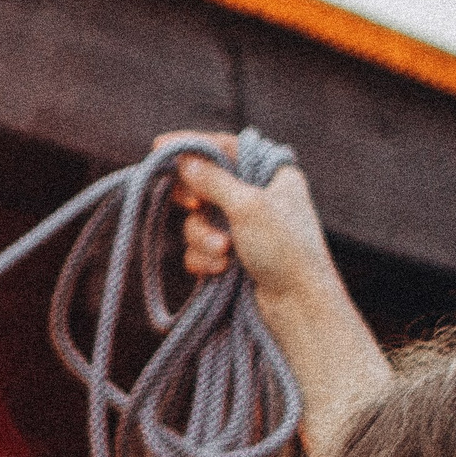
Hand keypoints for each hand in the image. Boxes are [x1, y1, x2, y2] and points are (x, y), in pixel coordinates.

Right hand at [153, 130, 390, 456]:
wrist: (297, 309)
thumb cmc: (285, 251)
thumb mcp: (247, 206)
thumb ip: (212, 180)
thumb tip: (183, 160)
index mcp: (273, 175)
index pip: (226, 148)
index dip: (192, 146)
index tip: (158, 148)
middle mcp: (258, 199)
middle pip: (205, 186)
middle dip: (197, 205)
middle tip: (193, 207)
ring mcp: (243, 232)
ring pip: (198, 223)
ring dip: (201, 240)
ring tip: (221, 256)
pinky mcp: (231, 260)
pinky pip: (199, 251)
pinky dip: (203, 261)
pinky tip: (217, 273)